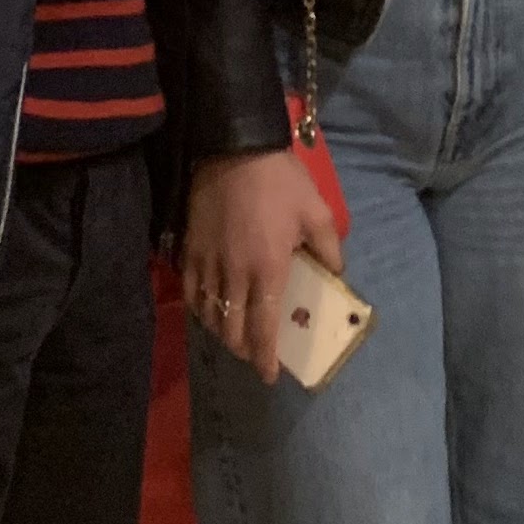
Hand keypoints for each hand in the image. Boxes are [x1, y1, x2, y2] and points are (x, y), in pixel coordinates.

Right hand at [183, 148, 343, 387]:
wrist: (233, 148)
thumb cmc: (280, 181)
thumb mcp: (317, 212)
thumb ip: (328, 249)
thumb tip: (335, 274)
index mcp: (268, 269)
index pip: (263, 327)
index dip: (265, 356)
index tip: (270, 375)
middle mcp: (234, 274)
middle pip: (232, 329)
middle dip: (243, 349)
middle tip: (254, 354)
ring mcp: (207, 263)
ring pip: (209, 314)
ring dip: (221, 332)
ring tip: (233, 335)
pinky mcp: (188, 249)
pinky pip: (190, 291)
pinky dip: (199, 308)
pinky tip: (207, 309)